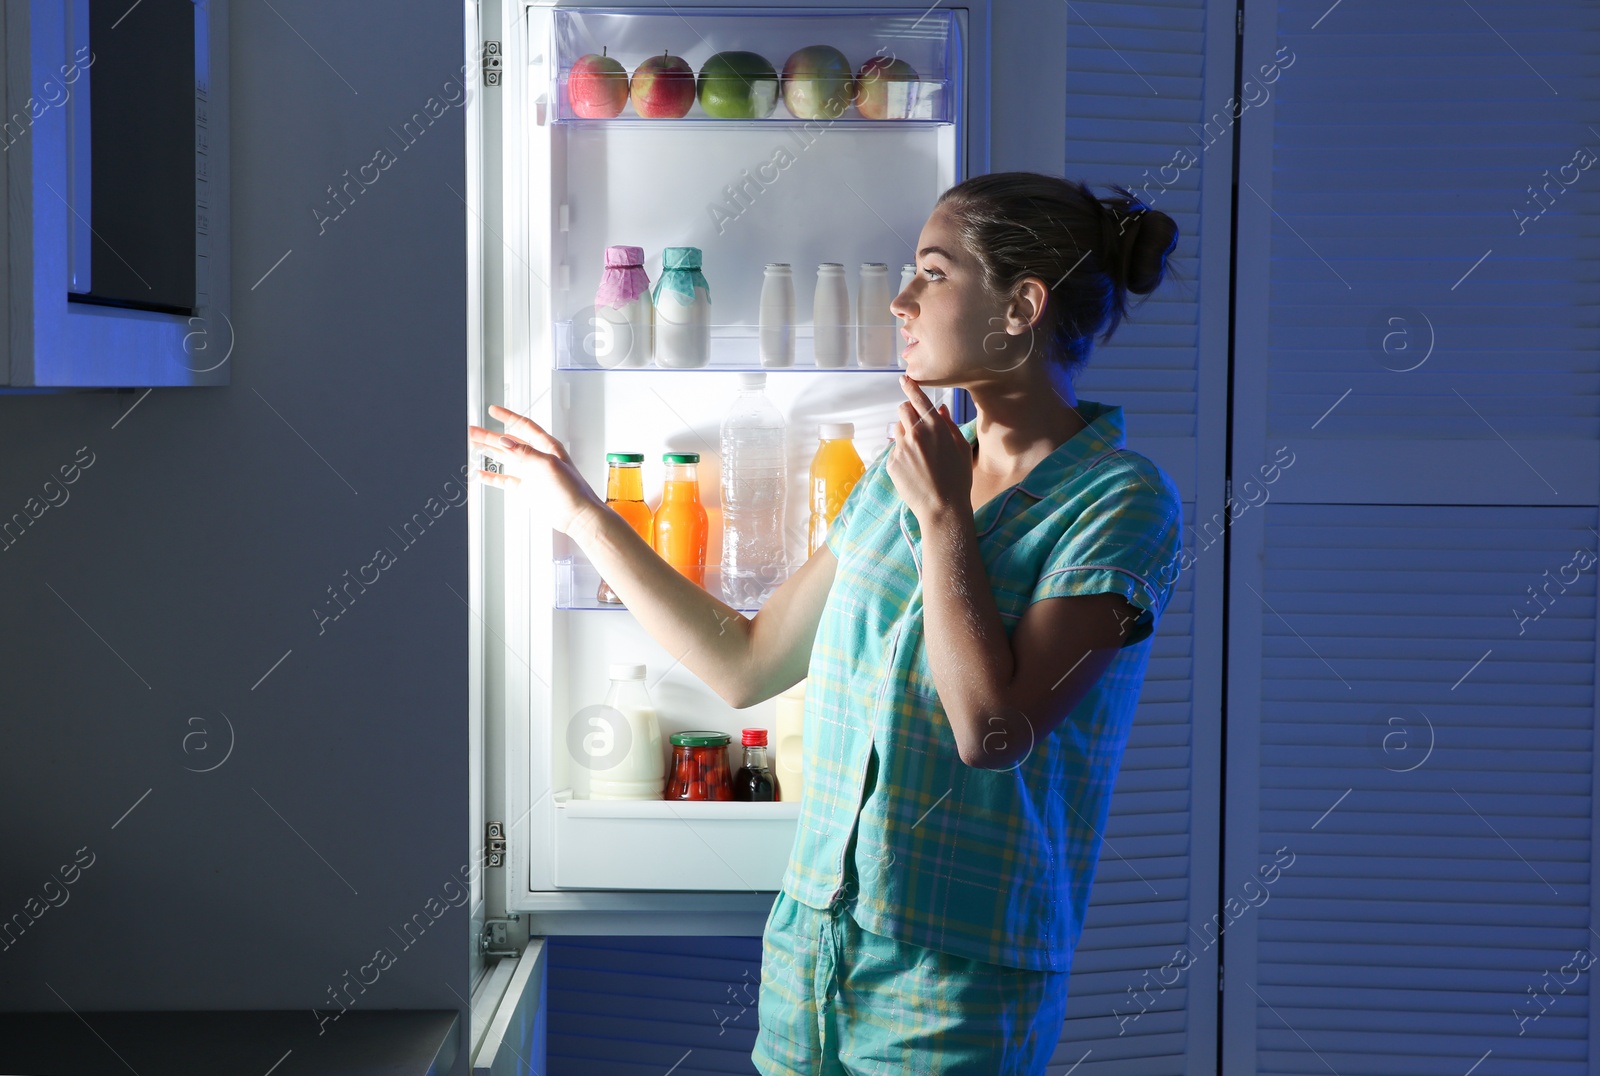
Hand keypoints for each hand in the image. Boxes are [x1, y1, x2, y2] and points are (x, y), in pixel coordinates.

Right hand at [468, 404, 606, 535]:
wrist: (576, 515)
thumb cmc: (572, 490)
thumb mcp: (548, 465)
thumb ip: (525, 453)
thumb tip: (505, 442)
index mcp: (547, 446)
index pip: (524, 426)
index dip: (508, 417)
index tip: (493, 410)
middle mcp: (537, 458)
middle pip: (509, 441)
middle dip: (490, 435)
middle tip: (472, 430)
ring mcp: (531, 473)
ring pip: (505, 458)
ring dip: (488, 451)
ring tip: (472, 444)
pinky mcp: (526, 489)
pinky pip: (505, 480)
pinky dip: (492, 476)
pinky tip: (481, 472)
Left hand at [887, 374, 971, 522]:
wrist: (943, 507)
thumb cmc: (957, 479)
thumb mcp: (961, 448)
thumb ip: (949, 425)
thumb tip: (941, 408)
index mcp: (935, 427)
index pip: (918, 399)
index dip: (910, 387)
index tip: (904, 379)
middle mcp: (916, 434)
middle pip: (903, 410)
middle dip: (908, 413)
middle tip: (916, 427)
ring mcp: (901, 448)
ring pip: (898, 430)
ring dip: (905, 435)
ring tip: (919, 455)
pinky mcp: (892, 463)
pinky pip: (895, 451)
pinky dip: (902, 455)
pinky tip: (914, 470)